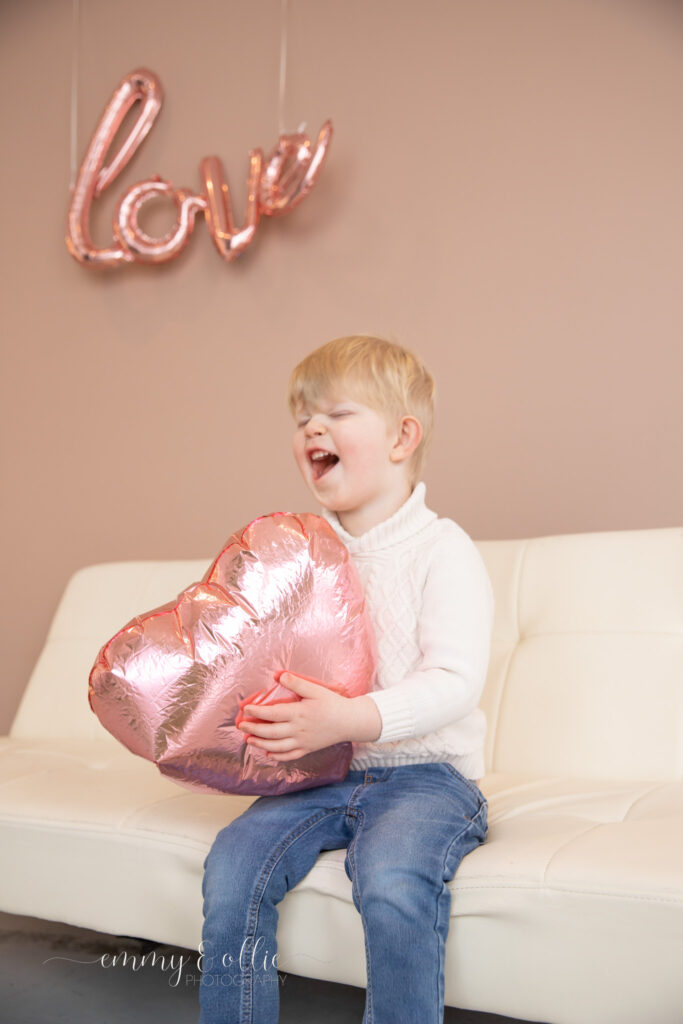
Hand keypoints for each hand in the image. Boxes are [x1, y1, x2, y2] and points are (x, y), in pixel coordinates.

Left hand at [237, 672, 381, 761]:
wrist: (350, 722)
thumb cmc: (333, 704)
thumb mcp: (316, 690)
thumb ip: (297, 683)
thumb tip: (279, 675)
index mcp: (298, 713)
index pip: (272, 714)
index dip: (256, 712)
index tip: (245, 709)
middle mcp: (298, 730)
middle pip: (270, 732)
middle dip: (253, 730)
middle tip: (241, 726)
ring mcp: (302, 742)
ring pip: (276, 746)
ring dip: (260, 744)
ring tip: (249, 741)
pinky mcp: (308, 749)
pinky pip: (289, 756)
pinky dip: (277, 757)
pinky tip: (269, 754)